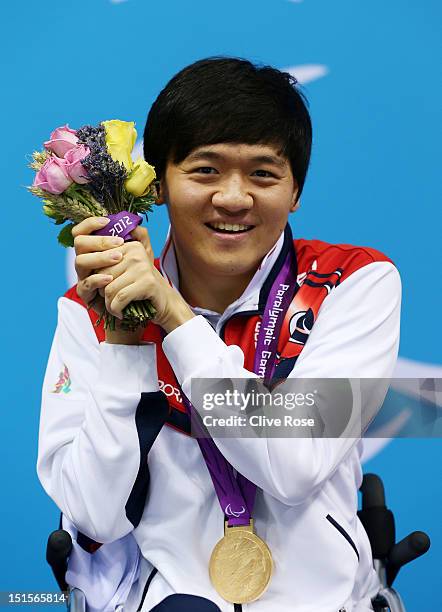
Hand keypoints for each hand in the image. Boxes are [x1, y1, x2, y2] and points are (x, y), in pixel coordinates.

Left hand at [72, 217, 193, 336]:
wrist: (163, 305)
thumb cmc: (138, 289)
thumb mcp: (122, 271)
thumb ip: (106, 259)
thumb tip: (82, 246)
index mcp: (128, 245)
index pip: (98, 259)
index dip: (97, 277)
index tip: (107, 287)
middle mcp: (136, 252)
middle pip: (101, 273)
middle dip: (102, 291)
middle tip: (112, 300)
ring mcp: (142, 266)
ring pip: (109, 288)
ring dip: (109, 303)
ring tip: (115, 307)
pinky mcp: (147, 283)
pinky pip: (119, 298)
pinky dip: (116, 310)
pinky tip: (120, 312)